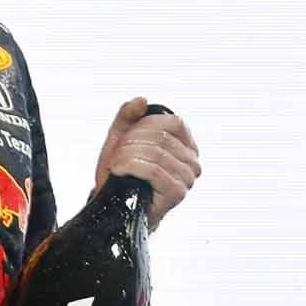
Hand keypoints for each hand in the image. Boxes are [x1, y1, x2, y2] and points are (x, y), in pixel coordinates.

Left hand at [93, 97, 200, 228]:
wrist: (113, 204)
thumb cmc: (121, 173)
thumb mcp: (121, 138)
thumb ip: (128, 115)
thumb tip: (142, 100)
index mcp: (185, 145)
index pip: (173, 122)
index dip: (145, 125)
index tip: (126, 136)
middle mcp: (192, 161)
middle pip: (161, 137)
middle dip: (132, 142)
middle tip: (115, 154)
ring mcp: (187, 178)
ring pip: (157, 153)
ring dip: (128, 156)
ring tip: (115, 165)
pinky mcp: (177, 193)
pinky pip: (155, 171)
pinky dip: (132, 167)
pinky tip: (119, 171)